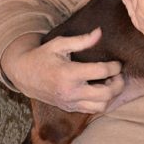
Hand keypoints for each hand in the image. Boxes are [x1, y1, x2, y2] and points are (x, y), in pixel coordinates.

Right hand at [1, 28, 123, 112]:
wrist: (24, 75)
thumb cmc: (42, 56)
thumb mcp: (59, 44)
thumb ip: (81, 40)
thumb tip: (99, 32)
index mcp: (68, 73)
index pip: (101, 72)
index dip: (114, 66)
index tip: (117, 62)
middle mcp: (71, 91)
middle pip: (106, 93)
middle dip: (118, 84)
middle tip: (118, 74)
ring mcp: (70, 102)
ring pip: (101, 106)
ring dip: (111, 95)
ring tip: (110, 83)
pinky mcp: (69, 108)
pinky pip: (91, 110)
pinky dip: (101, 102)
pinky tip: (101, 90)